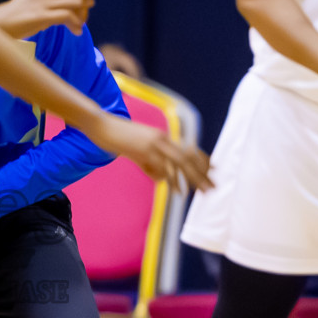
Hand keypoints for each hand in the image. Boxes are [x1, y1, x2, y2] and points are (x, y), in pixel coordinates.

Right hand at [0, 0, 94, 38]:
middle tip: (83, 20)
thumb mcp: (34, 3)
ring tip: (78, 27)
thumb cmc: (15, 18)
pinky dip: (76, 25)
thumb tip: (67, 12)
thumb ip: (49, 2)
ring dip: (82, 16)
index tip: (87, 4)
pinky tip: (76, 32)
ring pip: (77, 2)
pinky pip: (68, 16)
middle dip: (86, 7)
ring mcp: (44, 3)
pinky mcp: (41, 16)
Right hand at [82, 114, 213, 193]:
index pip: (189, 149)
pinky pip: (164, 168)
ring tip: (203, 191)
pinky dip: (173, 181)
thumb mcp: (138, 152)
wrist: (102, 126)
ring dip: (194, 179)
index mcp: (163, 137)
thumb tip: (161, 179)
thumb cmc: (119, 138)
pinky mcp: (145, 150)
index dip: (203, 160)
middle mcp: (163, 139)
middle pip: (188, 158)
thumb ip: (151, 164)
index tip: (214, 169)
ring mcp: (155, 144)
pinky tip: (179, 191)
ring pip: (180, 163)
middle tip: (213, 186)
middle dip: (203, 173)